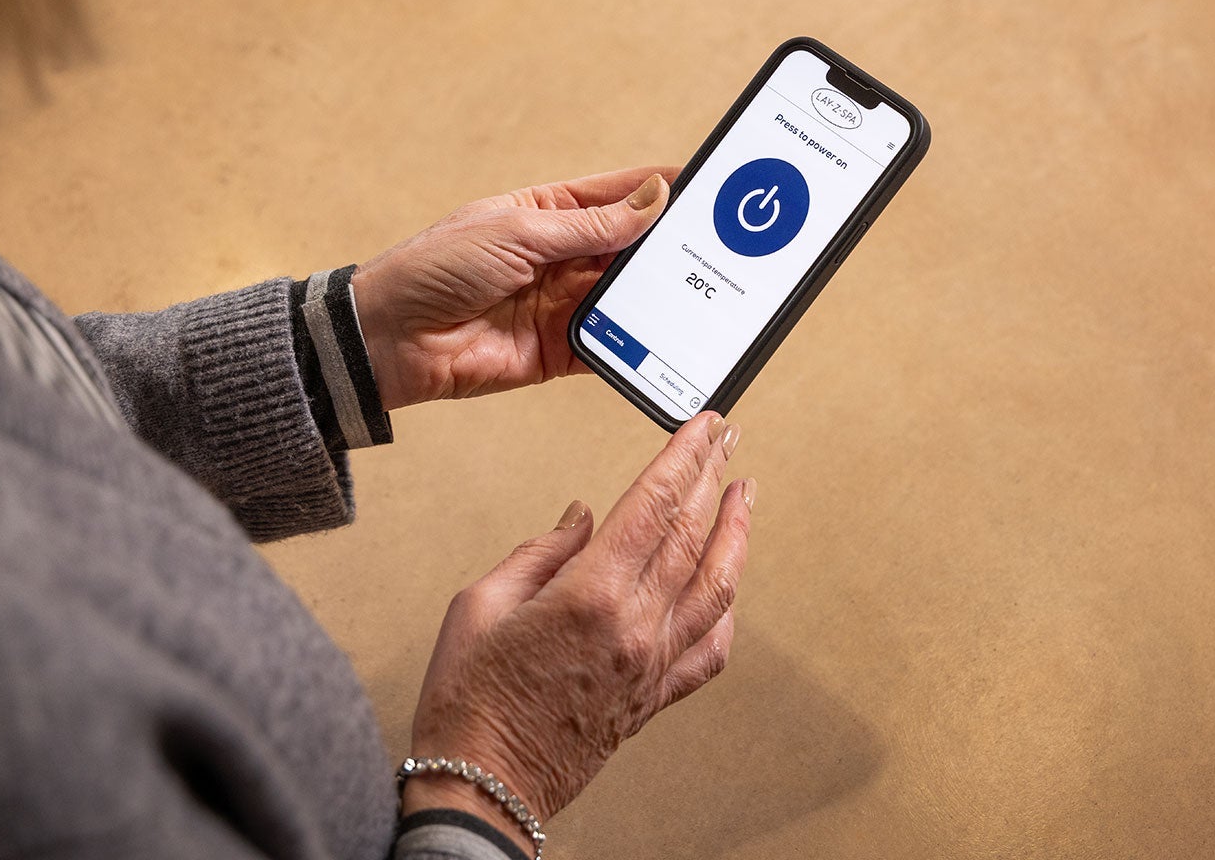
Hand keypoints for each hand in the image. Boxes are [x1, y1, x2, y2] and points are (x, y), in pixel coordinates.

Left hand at [351, 167, 677, 409]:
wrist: (390, 340)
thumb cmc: (435, 268)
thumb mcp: (519, 231)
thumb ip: (591, 225)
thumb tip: (654, 199)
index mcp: (548, 211)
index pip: (619, 194)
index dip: (662, 189)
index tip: (709, 188)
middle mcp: (561, 256)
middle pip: (632, 247)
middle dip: (670, 246)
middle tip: (717, 245)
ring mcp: (562, 303)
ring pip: (627, 296)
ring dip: (658, 294)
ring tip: (699, 290)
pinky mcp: (560, 349)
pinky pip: (611, 345)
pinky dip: (637, 343)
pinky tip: (666, 337)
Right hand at [405, 413, 754, 850]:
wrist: (482, 789)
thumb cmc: (469, 704)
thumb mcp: (479, 605)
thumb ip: (539, 553)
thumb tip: (582, 518)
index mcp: (590, 596)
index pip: (655, 504)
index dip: (685, 456)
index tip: (704, 425)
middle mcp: (634, 629)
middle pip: (691, 534)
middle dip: (714, 477)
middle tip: (727, 439)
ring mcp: (651, 665)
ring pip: (717, 586)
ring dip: (737, 533)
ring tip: (745, 494)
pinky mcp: (653, 697)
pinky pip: (710, 649)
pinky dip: (726, 608)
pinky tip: (728, 584)